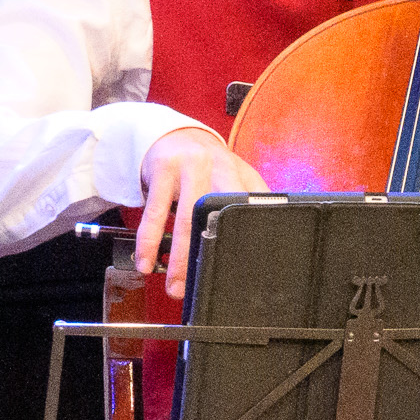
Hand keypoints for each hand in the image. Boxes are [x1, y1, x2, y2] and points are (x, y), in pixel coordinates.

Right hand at [130, 125, 264, 282]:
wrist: (172, 133)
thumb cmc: (205, 163)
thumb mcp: (232, 174)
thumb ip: (250, 197)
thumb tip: (274, 233)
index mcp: (239, 173)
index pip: (249, 208)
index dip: (250, 236)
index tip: (247, 268)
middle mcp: (217, 166)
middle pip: (217, 217)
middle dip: (210, 255)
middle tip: (205, 286)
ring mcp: (188, 167)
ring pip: (185, 219)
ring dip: (179, 258)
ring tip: (174, 286)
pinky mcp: (162, 170)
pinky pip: (154, 213)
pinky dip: (148, 241)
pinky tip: (146, 262)